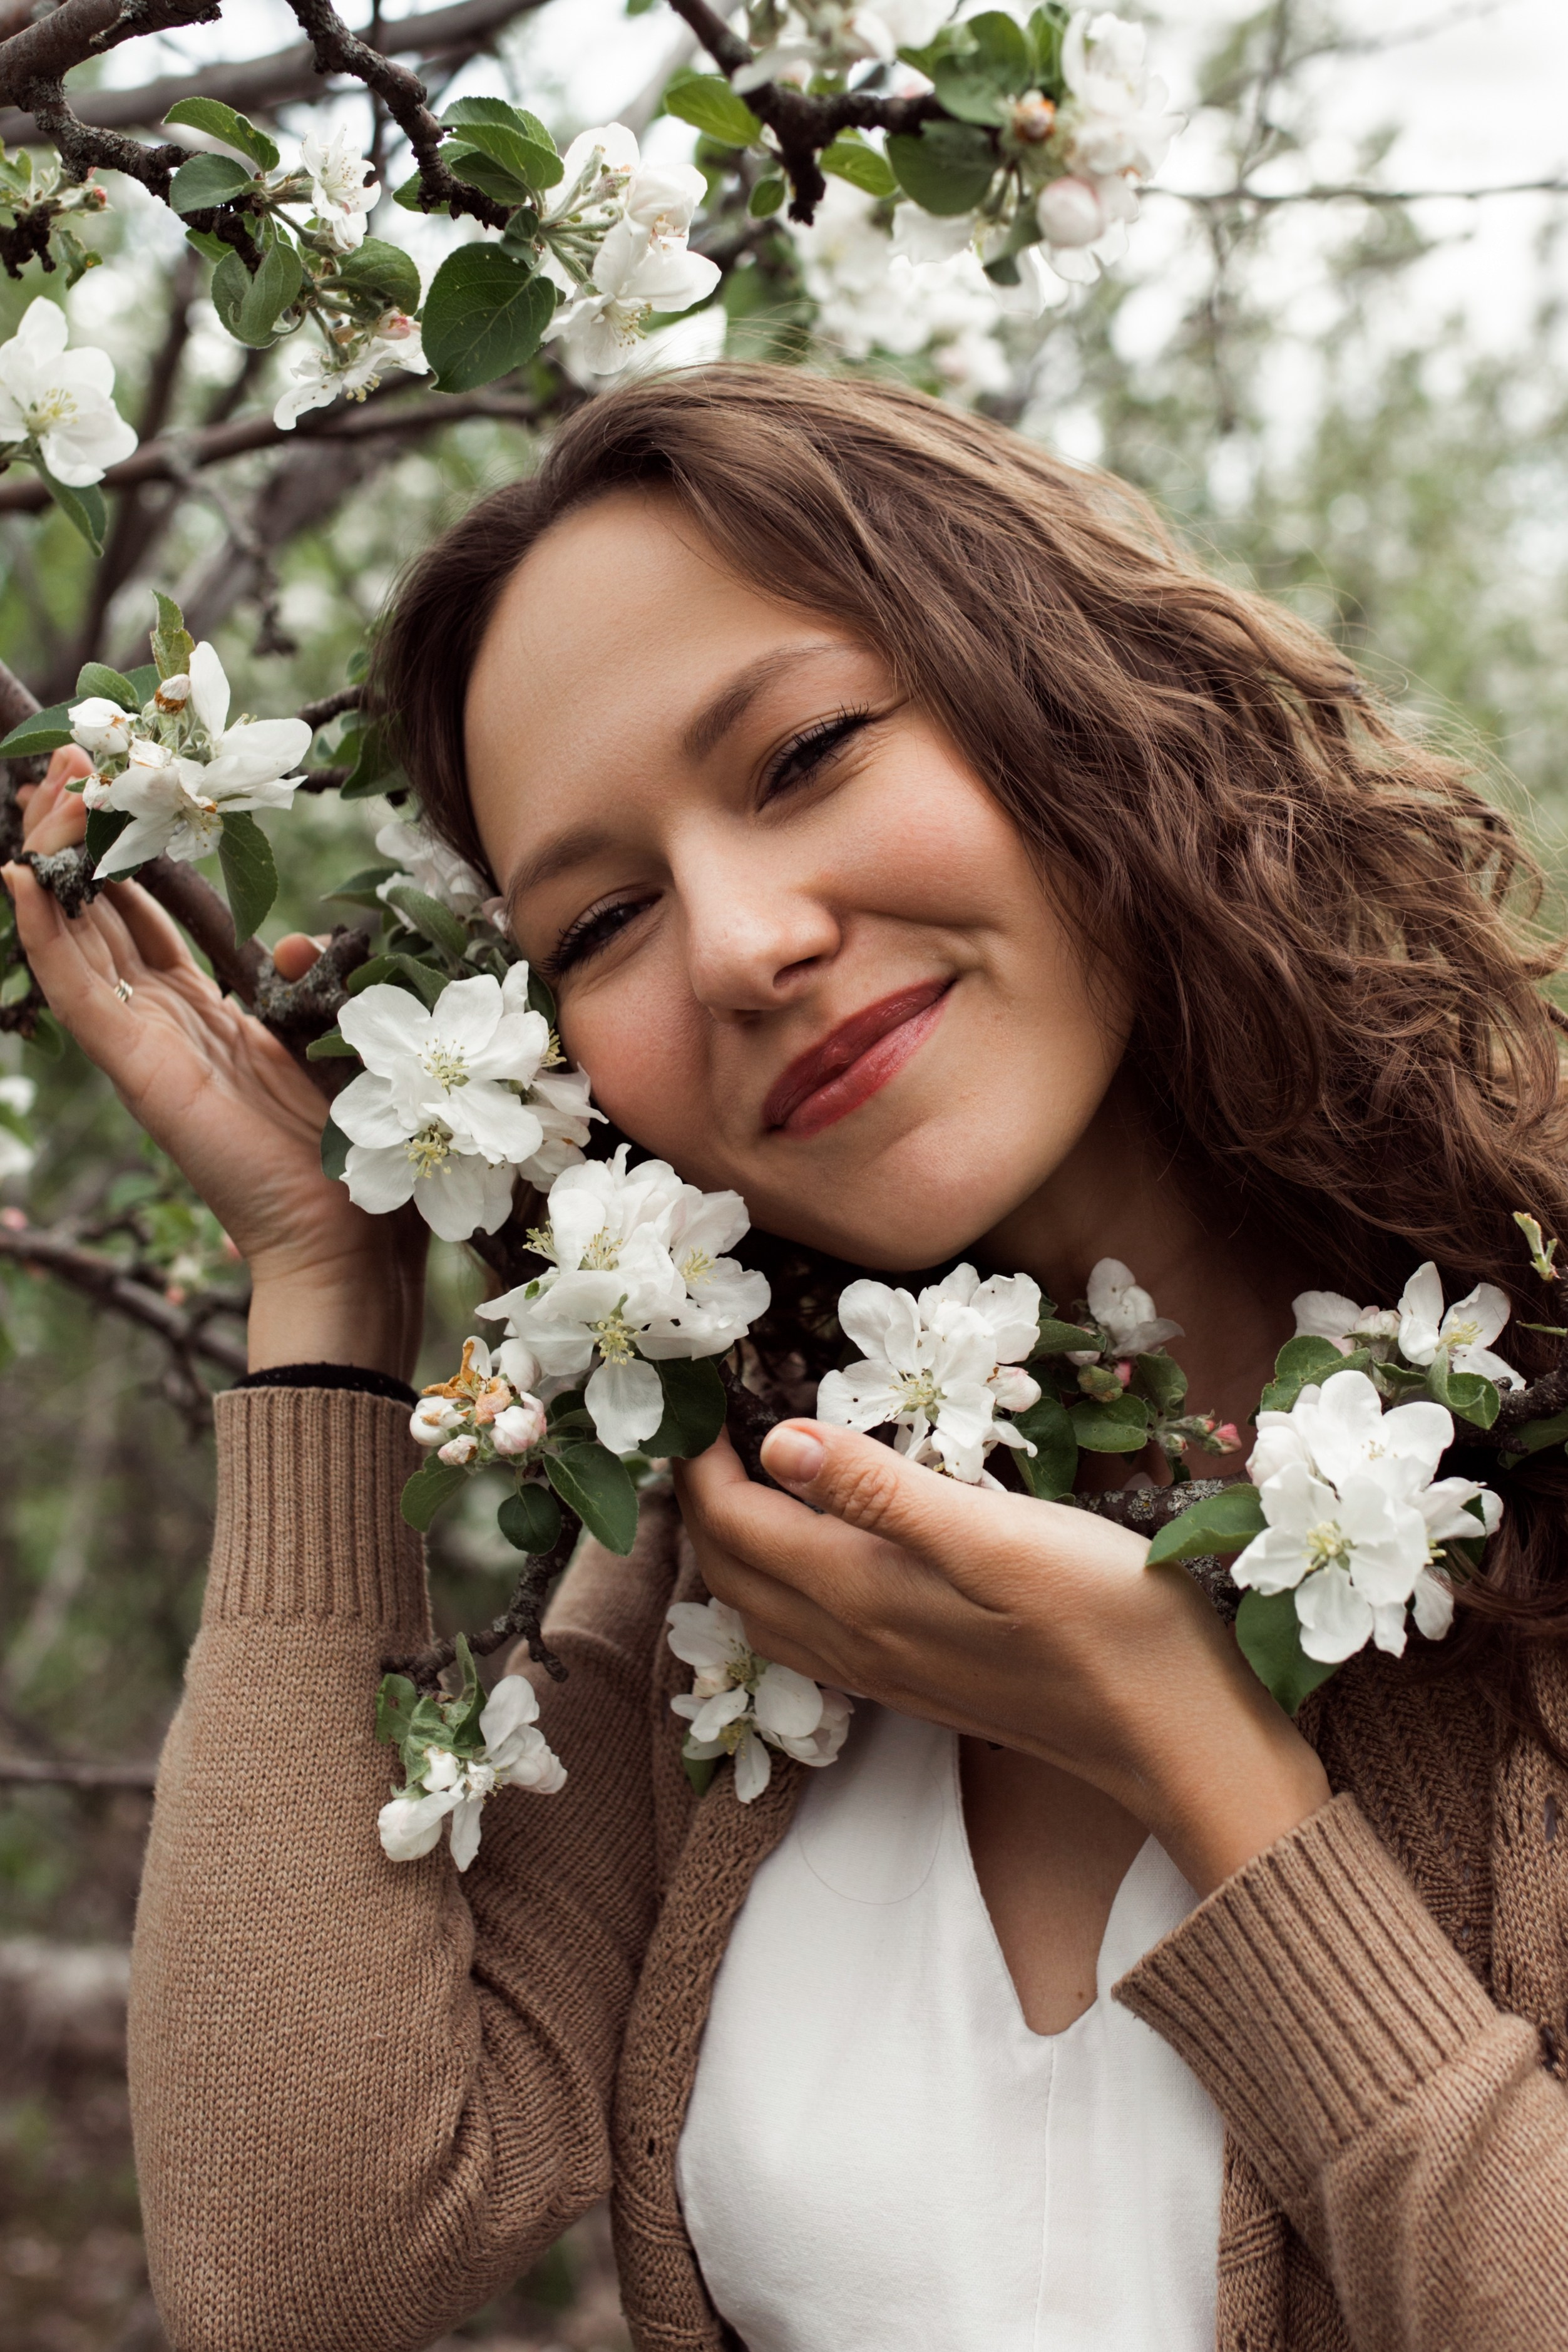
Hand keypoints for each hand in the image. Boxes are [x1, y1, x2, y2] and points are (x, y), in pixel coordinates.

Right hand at [3, 751, 425, 1378]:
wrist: (346, 1242)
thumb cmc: (349, 1159)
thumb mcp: (329, 1044)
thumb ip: (303, 985)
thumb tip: (289, 938)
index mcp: (207, 1022)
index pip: (145, 925)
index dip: (125, 860)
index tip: (118, 792)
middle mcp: (164, 1028)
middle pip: (102, 918)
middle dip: (84, 839)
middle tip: (72, 762)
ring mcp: (142, 1049)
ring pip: (79, 937)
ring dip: (59, 860)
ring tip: (47, 787)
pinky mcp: (137, 1069)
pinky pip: (76, 990)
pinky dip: (46, 933)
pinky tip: (23, 875)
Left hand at [675, 1419, 1330, 1895]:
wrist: (1176, 1732)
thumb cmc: (1106, 1617)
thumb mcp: (996, 1534)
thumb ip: (881, 1490)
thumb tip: (778, 1443)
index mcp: (861, 1593)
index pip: (736, 1526)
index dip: (701, 1462)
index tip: (697, 1399)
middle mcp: (854, 1641)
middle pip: (731, 1574)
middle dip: (698, 1503)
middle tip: (703, 1429)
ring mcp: (884, 1671)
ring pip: (760, 1611)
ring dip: (728, 1549)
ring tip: (735, 1483)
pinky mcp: (917, 1683)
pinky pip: (804, 1638)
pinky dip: (773, 1588)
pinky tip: (802, 1560)